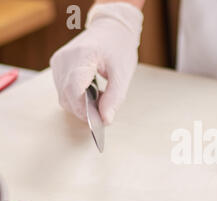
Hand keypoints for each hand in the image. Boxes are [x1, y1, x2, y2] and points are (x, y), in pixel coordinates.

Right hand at [50, 3, 142, 123]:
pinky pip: (63, 89)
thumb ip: (114, 98)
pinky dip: (77, 96)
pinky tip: (93, 92)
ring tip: (101, 98)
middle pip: (66, 95)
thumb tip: (106, 120)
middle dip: (84, 110)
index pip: (74, 89)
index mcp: (81, 56)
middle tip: (103, 114)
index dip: (84, 109)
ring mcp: (58, 61)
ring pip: (63, 95)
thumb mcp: (122, 75)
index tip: (98, 121)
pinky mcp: (58, 65)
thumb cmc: (119, 48)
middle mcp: (64, 58)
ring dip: (80, 104)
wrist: (112, 28)